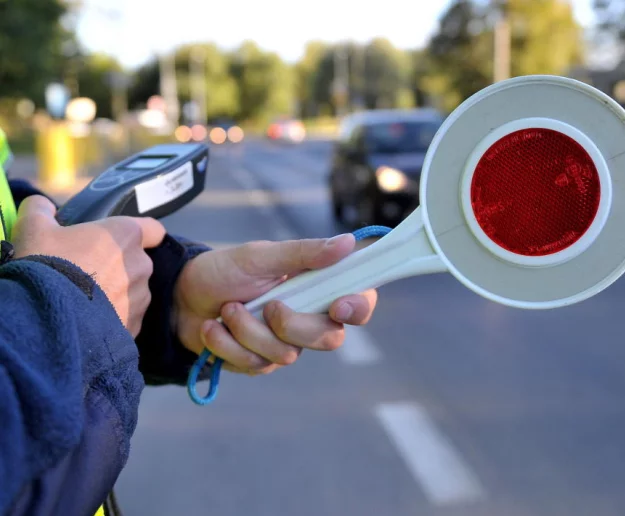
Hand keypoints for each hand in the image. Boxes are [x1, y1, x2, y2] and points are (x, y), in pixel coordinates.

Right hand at [12, 195, 165, 336]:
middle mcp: (141, 265)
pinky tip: (90, 321)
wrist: (46, 318)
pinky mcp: (135, 325)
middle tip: (88, 273)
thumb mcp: (34, 229)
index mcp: (126, 235)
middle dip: (119, 266)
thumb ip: (41, 210)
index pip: (154, 230)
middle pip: (138, 262)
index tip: (124, 241)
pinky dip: (114, 318)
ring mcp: (140, 298)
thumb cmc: (46, 265)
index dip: (144, 234)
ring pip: (134, 292)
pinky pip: (128, 318)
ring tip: (86, 301)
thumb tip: (43, 206)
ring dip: (117, 294)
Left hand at [173, 234, 377, 374]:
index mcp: (316, 286)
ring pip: (286, 355)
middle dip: (291, 324)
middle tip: (267, 305)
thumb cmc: (223, 270)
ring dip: (248, 330)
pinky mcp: (259, 362)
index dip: (358, 307)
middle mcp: (307, 317)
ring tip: (227, 309)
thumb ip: (304, 253)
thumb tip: (348, 242)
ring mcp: (284, 343)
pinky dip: (228, 345)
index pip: (359, 302)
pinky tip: (213, 328)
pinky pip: (256, 365)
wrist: (180, 298)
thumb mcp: (261, 256)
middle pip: (330, 338)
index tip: (339, 305)